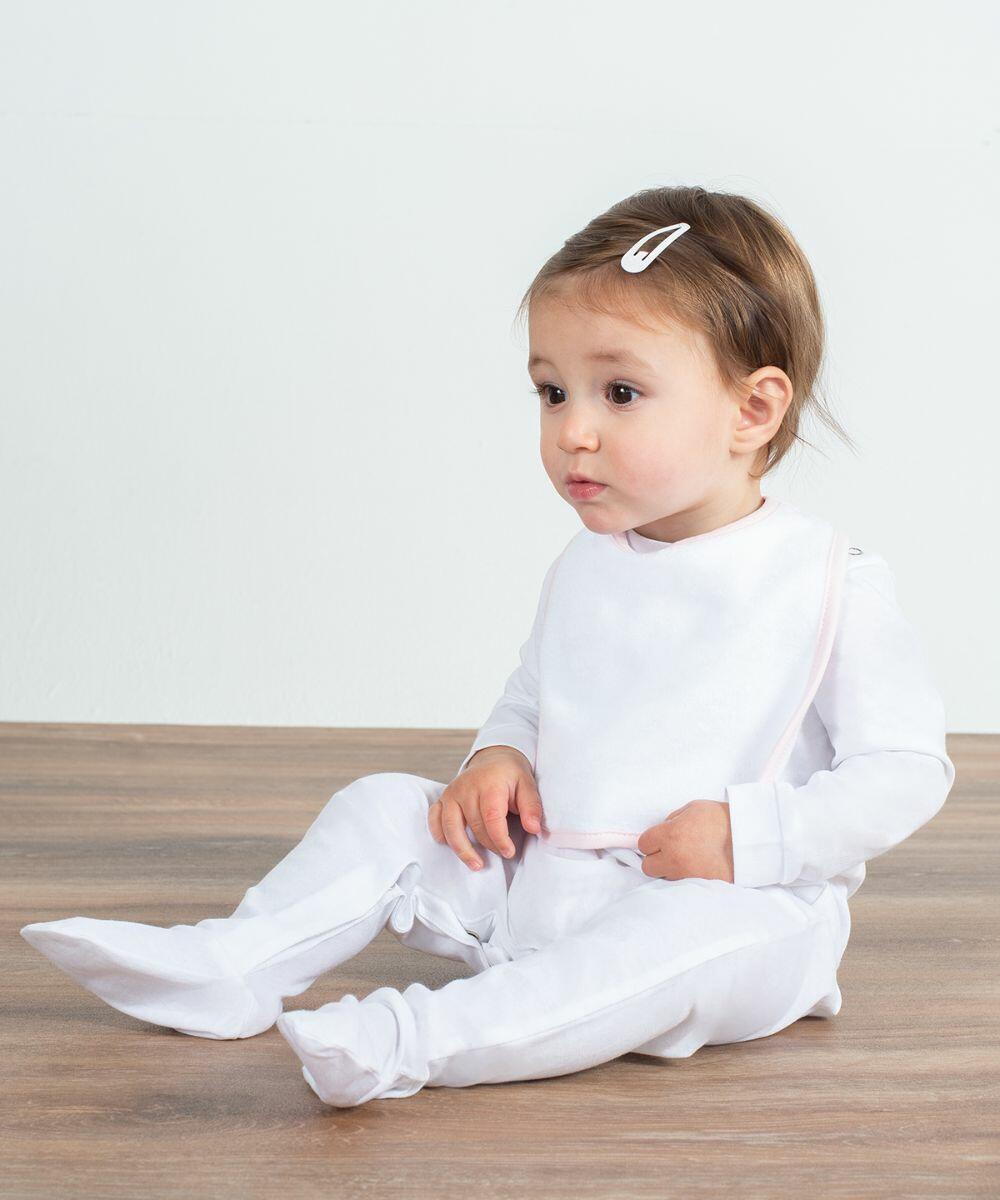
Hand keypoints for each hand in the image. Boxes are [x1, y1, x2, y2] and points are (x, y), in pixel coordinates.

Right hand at [428, 747, 543, 870]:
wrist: (493, 758)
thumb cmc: (510, 775)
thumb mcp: (527, 785)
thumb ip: (532, 807)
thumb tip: (534, 828)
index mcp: (489, 784)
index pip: (491, 818)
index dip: (500, 839)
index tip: (509, 852)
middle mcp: (466, 788)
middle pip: (475, 826)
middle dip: (489, 845)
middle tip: (504, 854)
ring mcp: (451, 793)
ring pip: (451, 827)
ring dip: (462, 849)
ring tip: (476, 864)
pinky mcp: (443, 798)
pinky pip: (435, 818)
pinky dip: (439, 833)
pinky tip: (448, 845)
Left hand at [635, 800, 734, 882]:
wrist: (749, 838)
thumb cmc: (721, 819)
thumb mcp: (692, 808)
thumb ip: (671, 820)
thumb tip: (660, 831)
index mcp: (671, 835)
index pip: (643, 845)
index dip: (651, 841)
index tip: (660, 840)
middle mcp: (675, 858)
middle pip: (648, 867)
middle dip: (656, 858)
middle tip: (670, 851)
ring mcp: (687, 875)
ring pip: (664, 878)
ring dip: (670, 870)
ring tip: (687, 859)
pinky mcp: (699, 887)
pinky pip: (681, 886)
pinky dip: (684, 879)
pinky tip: (695, 868)